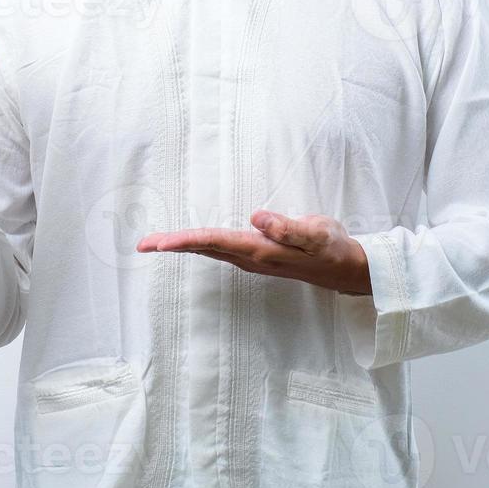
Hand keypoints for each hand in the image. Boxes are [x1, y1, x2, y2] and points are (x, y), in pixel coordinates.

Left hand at [135, 210, 372, 295]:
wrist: (347, 269)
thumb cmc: (333, 247)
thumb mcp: (318, 233)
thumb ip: (288, 227)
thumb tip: (257, 218)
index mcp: (261, 251)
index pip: (215, 242)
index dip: (185, 240)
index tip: (159, 244)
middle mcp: (251, 258)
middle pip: (204, 249)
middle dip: (173, 246)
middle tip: (141, 244)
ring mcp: (253, 260)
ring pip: (209, 251)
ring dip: (182, 246)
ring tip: (156, 243)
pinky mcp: (256, 256)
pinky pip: (219, 250)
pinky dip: (199, 245)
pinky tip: (190, 243)